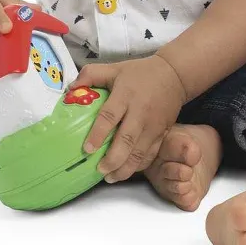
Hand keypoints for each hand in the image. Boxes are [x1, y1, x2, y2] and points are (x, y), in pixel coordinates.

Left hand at [68, 55, 186, 182]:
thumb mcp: (115, 68)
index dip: (98, 134)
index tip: (87, 149)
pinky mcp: (162, 133)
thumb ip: (91, 75)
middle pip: (126, 140)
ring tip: (110, 177)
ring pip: (139, 152)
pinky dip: (138, 166)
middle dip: (112, 160)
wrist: (174, 75)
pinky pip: (150, 154)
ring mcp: (153, 125)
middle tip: (99, 170)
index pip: (110, 116)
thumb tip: (71, 88)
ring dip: (124, 168)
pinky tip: (126, 171)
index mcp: (125, 94)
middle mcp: (140, 112)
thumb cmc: (140, 73)